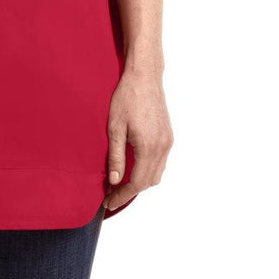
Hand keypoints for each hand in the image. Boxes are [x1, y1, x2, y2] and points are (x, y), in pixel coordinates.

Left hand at [103, 70, 172, 210]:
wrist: (144, 77)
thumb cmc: (126, 98)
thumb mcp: (115, 127)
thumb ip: (116, 157)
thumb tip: (115, 181)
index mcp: (148, 147)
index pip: (137, 183)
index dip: (122, 195)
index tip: (109, 201)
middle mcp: (162, 147)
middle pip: (149, 182)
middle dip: (131, 191)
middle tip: (112, 194)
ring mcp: (168, 141)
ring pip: (157, 173)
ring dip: (141, 182)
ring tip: (122, 183)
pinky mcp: (168, 135)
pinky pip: (161, 161)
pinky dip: (149, 170)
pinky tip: (135, 166)